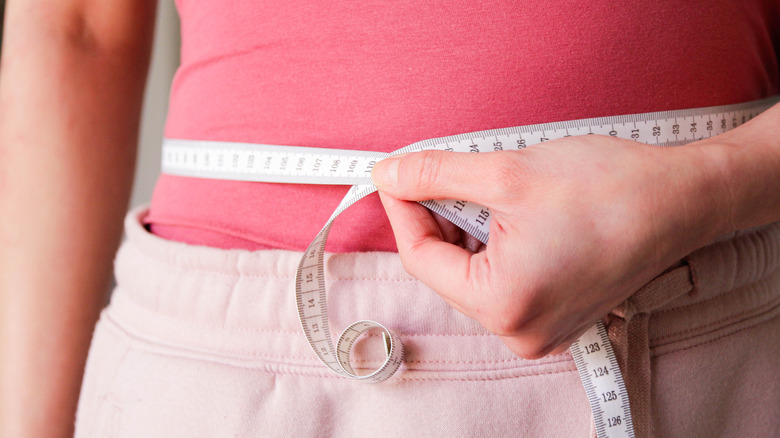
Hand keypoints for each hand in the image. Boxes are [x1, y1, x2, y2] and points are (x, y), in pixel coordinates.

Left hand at [371, 135, 725, 358]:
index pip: (420, 259)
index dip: (403, 211)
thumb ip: (436, 174)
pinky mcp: (556, 318)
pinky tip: (510, 214)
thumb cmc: (607, 187)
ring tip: (491, 191)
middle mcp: (519, 332)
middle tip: (447, 174)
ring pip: (473, 275)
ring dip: (468, 230)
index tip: (397, 176)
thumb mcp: (506, 172)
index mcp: (503, 304)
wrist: (682, 199)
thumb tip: (389, 176)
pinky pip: (503, 282)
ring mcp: (540, 331)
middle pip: (447, 270)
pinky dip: (494, 246)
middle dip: (439, 218)